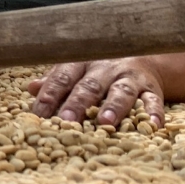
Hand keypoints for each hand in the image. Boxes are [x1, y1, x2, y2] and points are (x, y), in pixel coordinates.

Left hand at [28, 58, 163, 125]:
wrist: (141, 57)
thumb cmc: (97, 71)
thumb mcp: (74, 70)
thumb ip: (55, 81)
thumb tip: (31, 88)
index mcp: (81, 64)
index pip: (62, 78)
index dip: (50, 95)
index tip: (39, 113)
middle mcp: (105, 69)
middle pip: (90, 86)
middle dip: (78, 103)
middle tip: (67, 120)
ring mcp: (129, 77)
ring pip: (122, 91)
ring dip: (114, 106)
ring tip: (105, 121)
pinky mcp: (152, 88)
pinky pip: (153, 100)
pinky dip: (153, 113)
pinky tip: (151, 126)